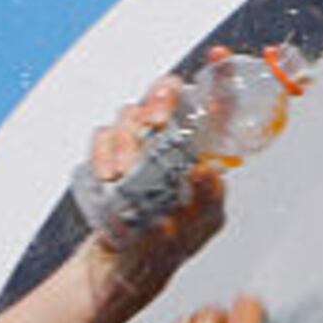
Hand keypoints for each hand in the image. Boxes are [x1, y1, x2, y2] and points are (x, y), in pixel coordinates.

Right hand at [80, 66, 227, 293]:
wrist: (128, 264)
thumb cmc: (172, 241)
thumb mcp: (203, 223)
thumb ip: (210, 200)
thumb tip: (210, 173)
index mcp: (198, 149)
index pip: (210, 105)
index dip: (218, 77)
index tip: (220, 58)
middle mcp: (168, 140)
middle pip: (163, 94)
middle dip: (159, 98)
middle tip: (156, 121)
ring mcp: (136, 147)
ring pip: (130, 114)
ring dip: (127, 137)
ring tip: (125, 171)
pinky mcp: (108, 158)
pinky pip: (102, 136)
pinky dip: (104, 151)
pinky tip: (109, 174)